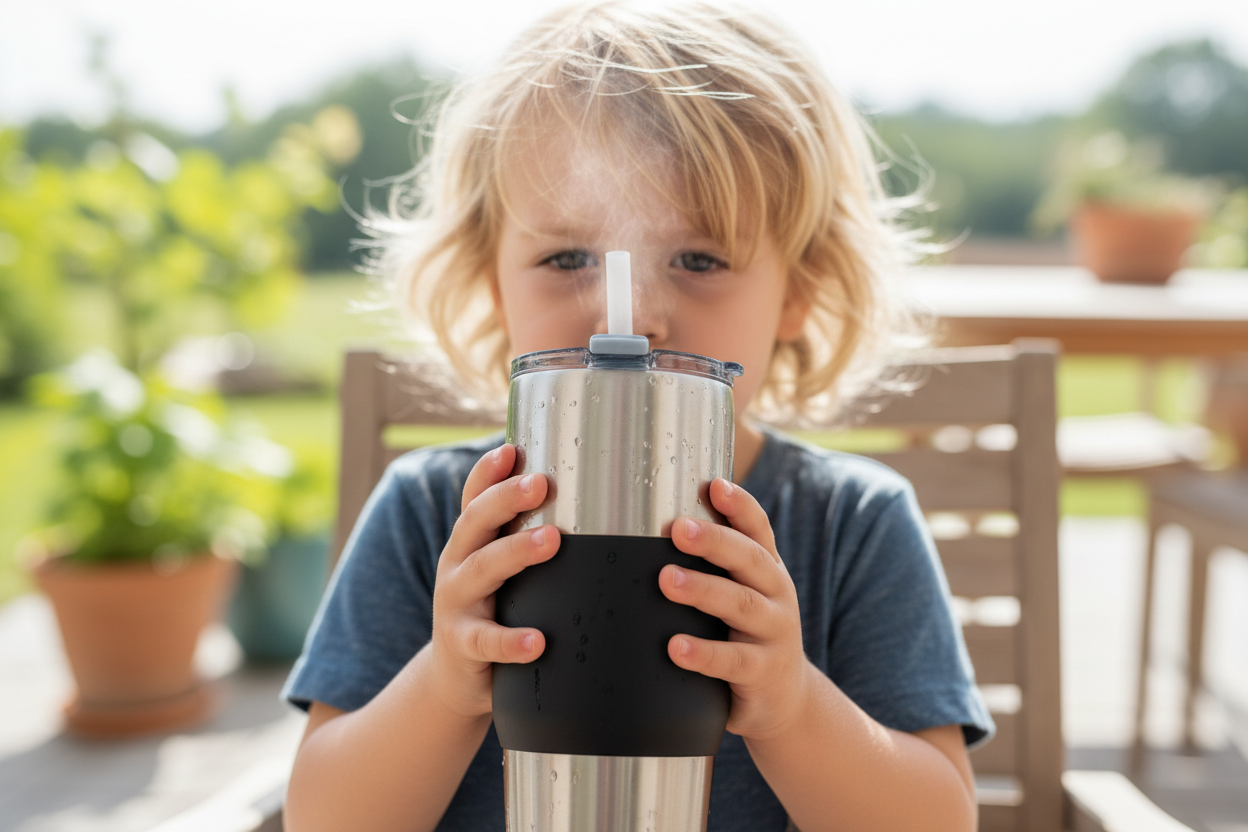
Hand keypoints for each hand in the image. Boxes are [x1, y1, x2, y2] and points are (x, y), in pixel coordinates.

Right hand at [427, 444, 558, 718]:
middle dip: (506, 499)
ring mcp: (457, 605)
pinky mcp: (464, 646)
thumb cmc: (493, 609)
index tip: (511, 450)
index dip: (488, 472)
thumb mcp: (499, 568)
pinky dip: (511, 640)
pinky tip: (538, 641)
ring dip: (516, 552)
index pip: (473, 498)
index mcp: (470, 541)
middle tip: (540, 484)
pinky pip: (486, 641)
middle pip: (475, 523)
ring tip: (551, 540)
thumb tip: (578, 492)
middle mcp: (457, 564)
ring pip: (481, 571)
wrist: (455, 677)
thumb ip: (523, 535)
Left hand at [659, 478, 810, 741]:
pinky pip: (733, 662)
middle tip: (678, 528)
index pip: (758, 530)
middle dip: (715, 541)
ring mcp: (774, 634)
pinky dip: (704, 654)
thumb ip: (715, 564)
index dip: (740, 505)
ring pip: (741, 605)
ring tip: (667, 579)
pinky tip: (675, 647)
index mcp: (767, 569)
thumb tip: (657, 523)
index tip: (715, 485)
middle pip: (750, 560)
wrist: (785, 700)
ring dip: (704, 589)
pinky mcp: (763, 673)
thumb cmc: (748, 634)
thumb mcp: (743, 593)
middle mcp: (776, 594)